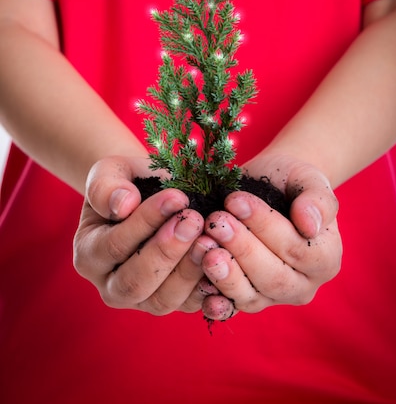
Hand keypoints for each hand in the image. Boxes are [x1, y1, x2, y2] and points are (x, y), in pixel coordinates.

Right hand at [73, 155, 211, 314]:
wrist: (150, 195)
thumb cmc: (128, 182)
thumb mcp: (110, 172)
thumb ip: (106, 186)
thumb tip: (122, 205)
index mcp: (89, 254)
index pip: (114, 245)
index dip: (146, 222)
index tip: (176, 197)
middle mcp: (111, 286)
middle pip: (135, 283)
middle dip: (167, 252)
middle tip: (194, 220)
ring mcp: (143, 301)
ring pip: (163, 300)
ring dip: (189, 270)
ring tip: (210, 238)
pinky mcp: (174, 303)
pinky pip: (191, 305)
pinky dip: (209, 288)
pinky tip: (224, 262)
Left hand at [200, 153, 341, 319]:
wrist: (270, 186)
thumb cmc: (291, 181)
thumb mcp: (309, 180)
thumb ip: (318, 201)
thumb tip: (309, 224)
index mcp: (326, 258)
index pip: (296, 249)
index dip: (264, 226)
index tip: (235, 201)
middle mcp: (303, 285)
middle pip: (273, 277)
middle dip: (241, 249)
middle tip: (215, 223)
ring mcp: (273, 297)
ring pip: (251, 296)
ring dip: (225, 275)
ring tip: (203, 248)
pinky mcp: (246, 299)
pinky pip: (230, 306)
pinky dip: (215, 301)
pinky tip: (199, 287)